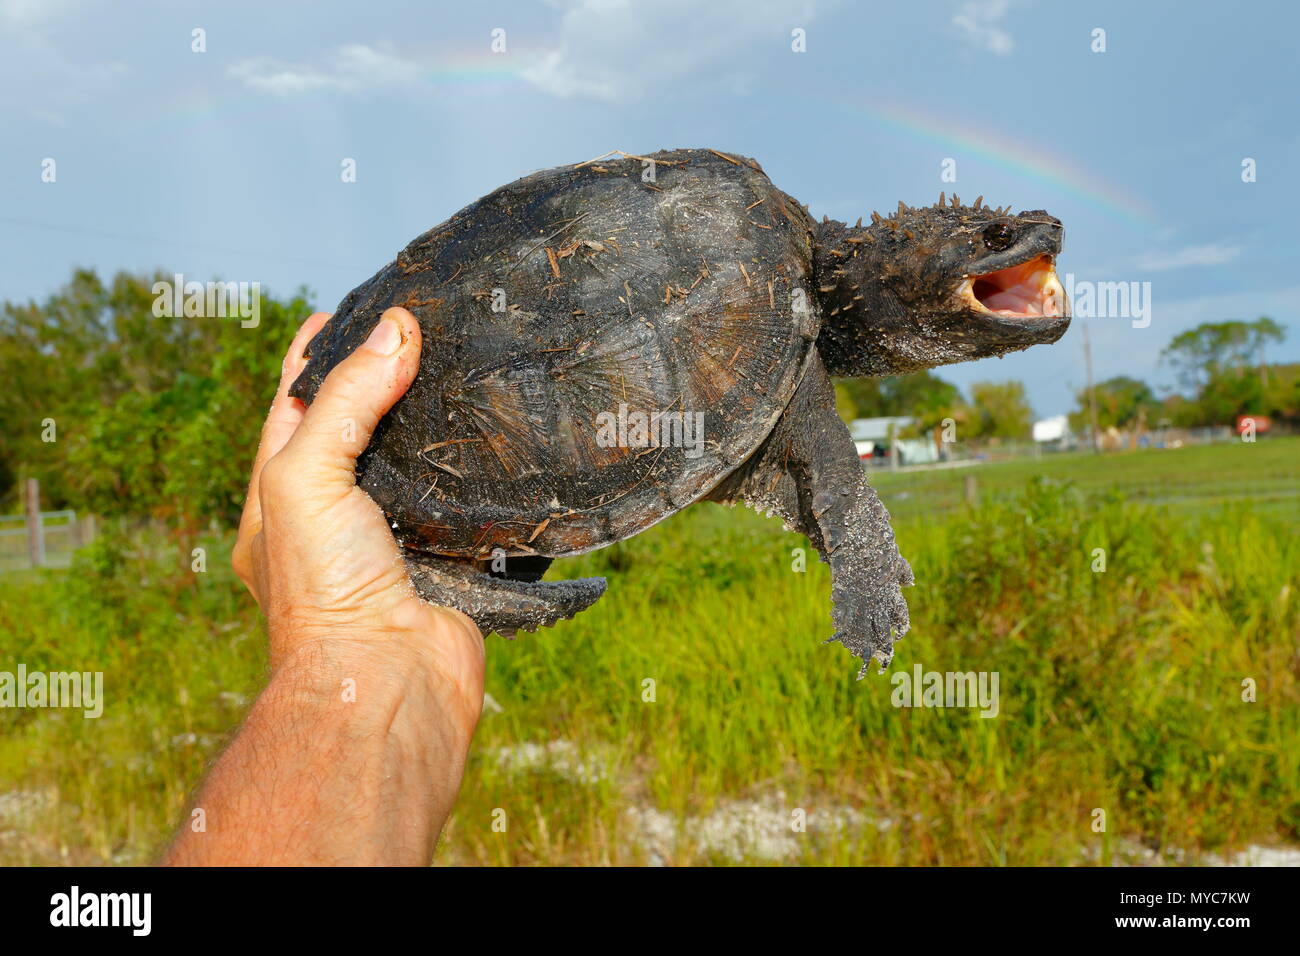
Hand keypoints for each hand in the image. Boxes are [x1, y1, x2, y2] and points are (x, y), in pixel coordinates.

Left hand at [231, 307, 483, 734]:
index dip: (320, 354)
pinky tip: (508, 442)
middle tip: (427, 330)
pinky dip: (488, 479)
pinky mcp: (452, 563)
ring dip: (443, 427)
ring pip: (422, 467)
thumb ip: (346, 400)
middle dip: (389, 381)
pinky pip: (473, 509)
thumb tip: (396, 330)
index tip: (353, 308)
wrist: (387, 685)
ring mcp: (396, 542)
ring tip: (473, 370)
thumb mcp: (307, 477)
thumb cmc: (324, 592)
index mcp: (280, 498)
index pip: (294, 406)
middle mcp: (337, 519)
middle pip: (364, 430)